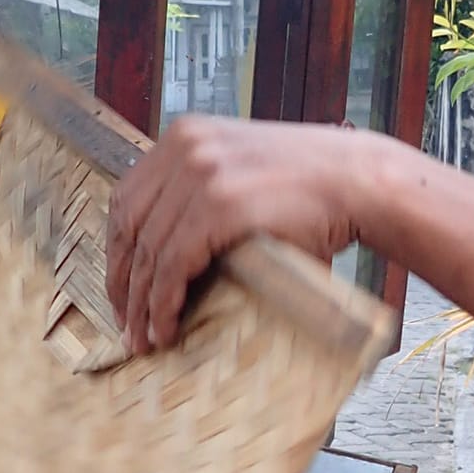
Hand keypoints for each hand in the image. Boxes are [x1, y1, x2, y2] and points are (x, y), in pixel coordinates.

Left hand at [107, 117, 381, 352]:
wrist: (357, 181)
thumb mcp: (240, 170)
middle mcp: (185, 148)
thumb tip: (163, 248)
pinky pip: (173, 265)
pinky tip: (166, 327)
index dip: (116, 250)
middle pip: (129, 227)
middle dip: (122, 282)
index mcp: (184, 135)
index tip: (120, 287)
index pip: (126, 199)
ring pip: (148, 252)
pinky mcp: (219, 207)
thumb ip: (200, 192)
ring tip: (144, 337)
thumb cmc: (308, 186)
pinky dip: (164, 303)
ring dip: (141, 304)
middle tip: (126, 323)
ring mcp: (201, 175)